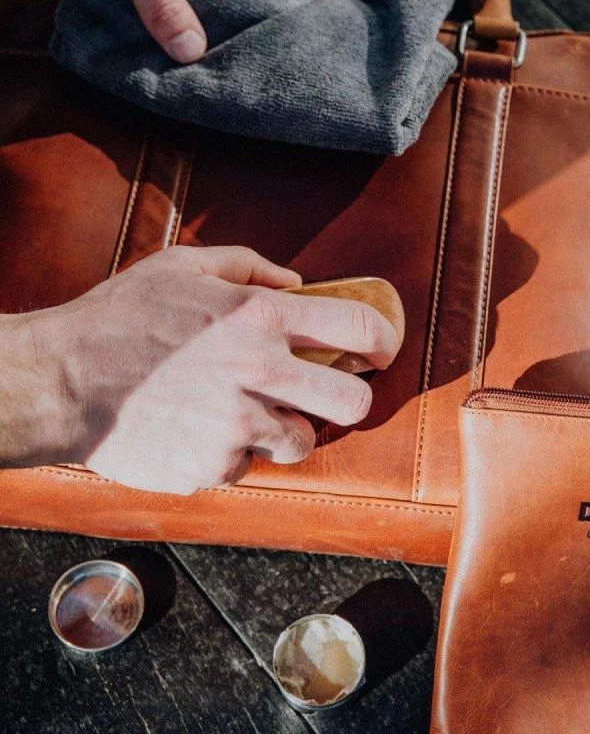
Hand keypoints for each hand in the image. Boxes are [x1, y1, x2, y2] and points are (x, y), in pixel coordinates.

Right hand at [0, 246, 399, 493]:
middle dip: (349, 398)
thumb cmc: (121, 318)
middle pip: (353, 402)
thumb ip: (249, 265)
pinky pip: (246, 465)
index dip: (385, 340)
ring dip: (285, 428)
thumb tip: (297, 281)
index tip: (381, 350)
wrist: (60, 382)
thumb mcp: (184, 266)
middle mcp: (258, 374)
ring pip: (301, 441)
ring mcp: (237, 427)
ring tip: (247, 411)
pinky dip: (233, 451)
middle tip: (330, 394)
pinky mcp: (212, 468)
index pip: (359, 328)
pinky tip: (200, 430)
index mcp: (259, 317)